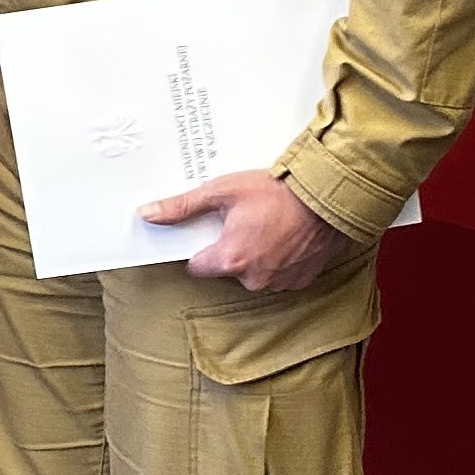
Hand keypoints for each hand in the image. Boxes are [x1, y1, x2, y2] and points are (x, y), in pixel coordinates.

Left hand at [137, 171, 351, 292]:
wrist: (327, 197)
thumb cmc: (276, 192)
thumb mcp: (221, 191)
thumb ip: (182, 207)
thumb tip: (147, 214)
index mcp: (231, 260)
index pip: (197, 267)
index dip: (199, 249)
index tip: (208, 232)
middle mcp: (254, 279)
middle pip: (226, 269)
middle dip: (230, 249)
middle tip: (242, 221)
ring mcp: (280, 282)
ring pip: (254, 273)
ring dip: (255, 255)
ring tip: (266, 225)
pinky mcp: (301, 280)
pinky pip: (279, 274)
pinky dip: (278, 259)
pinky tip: (283, 236)